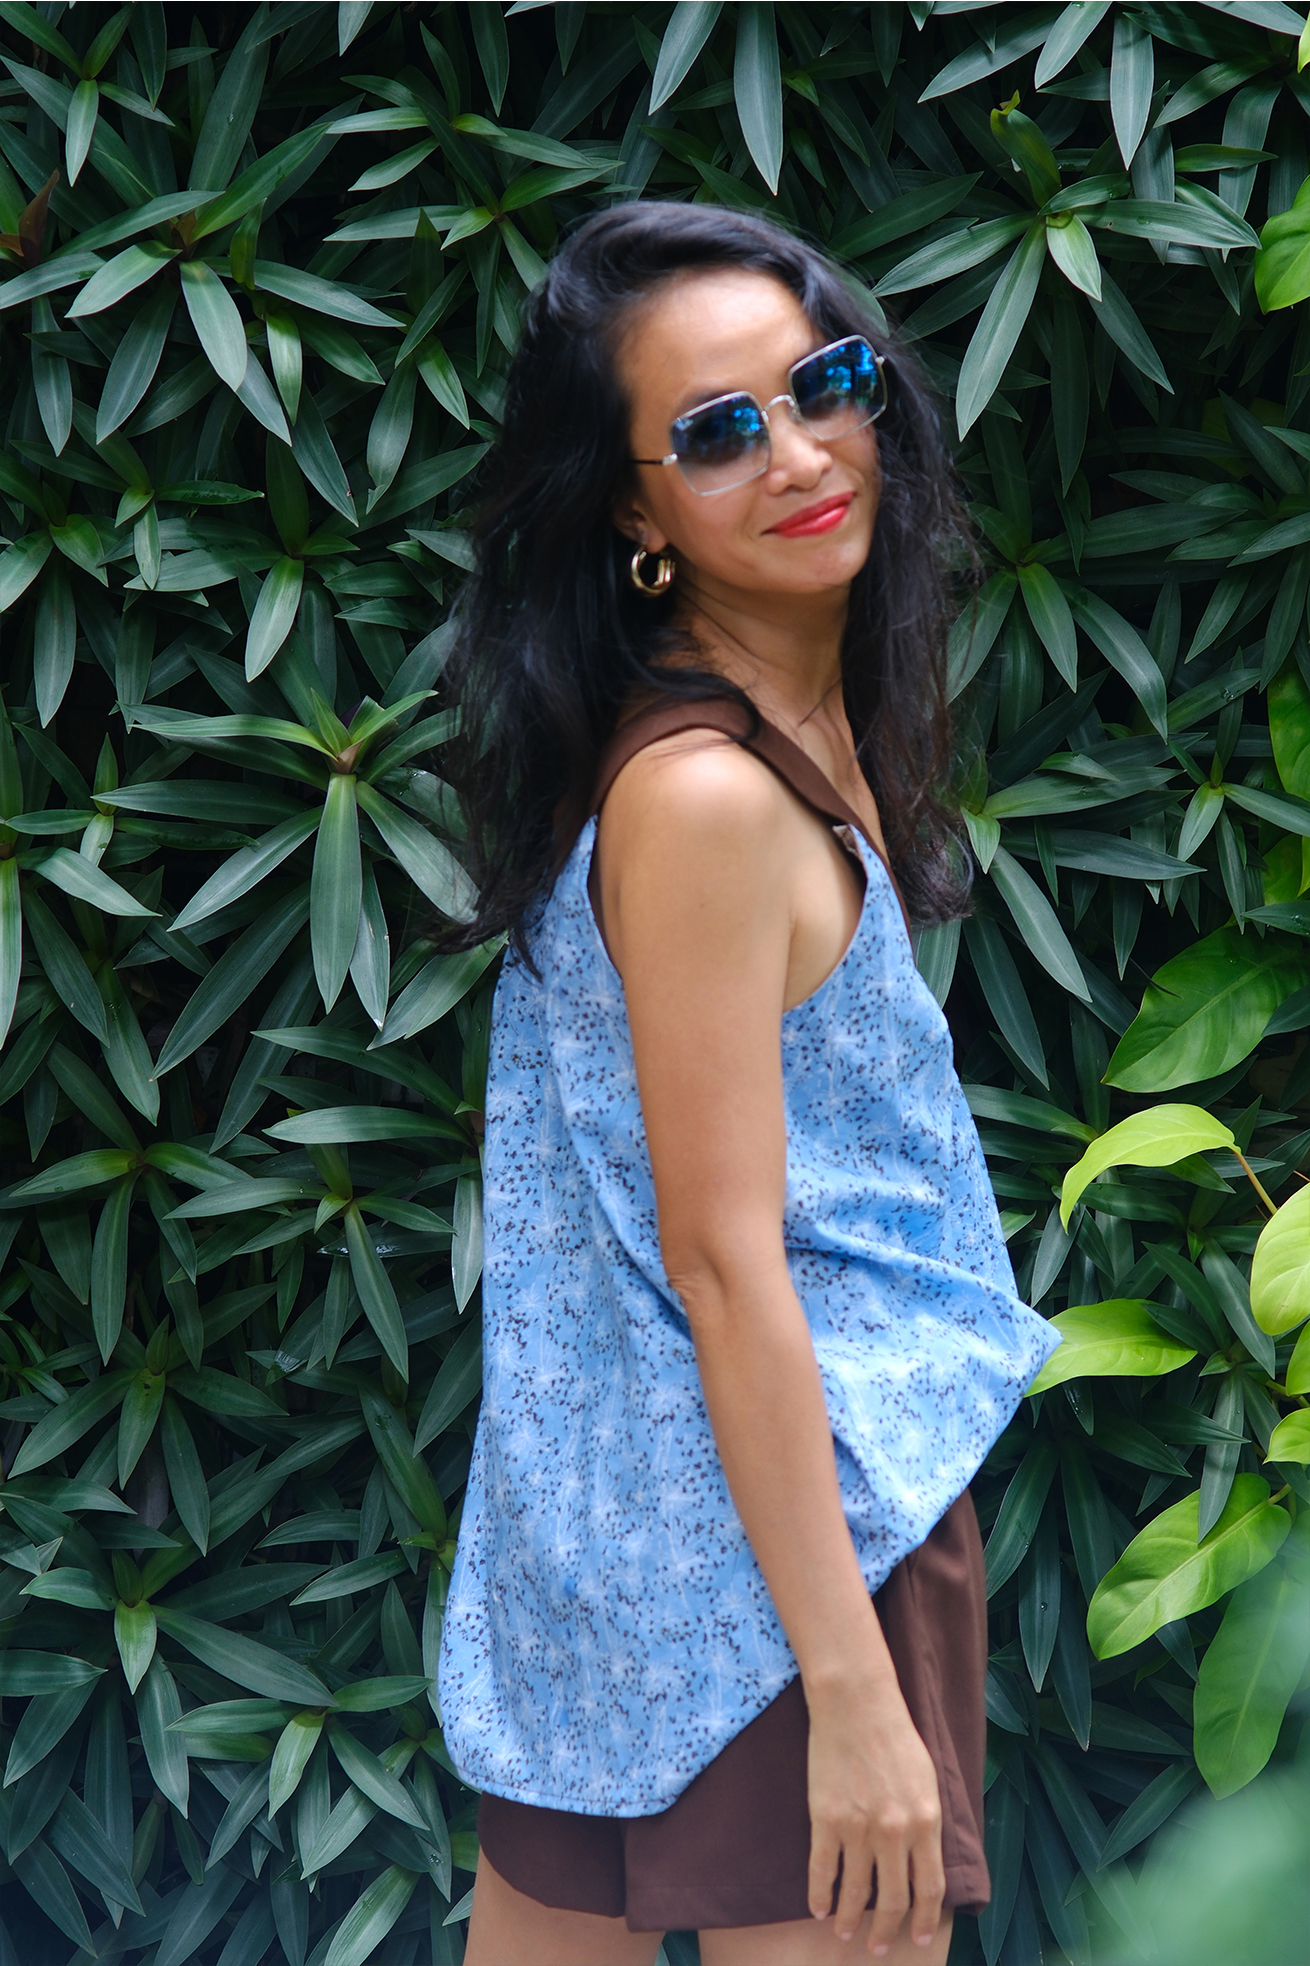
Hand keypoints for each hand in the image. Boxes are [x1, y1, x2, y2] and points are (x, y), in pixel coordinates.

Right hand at [804, 1670, 944, 1953]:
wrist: (856, 1703)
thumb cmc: (895, 1734)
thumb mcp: (927, 1779)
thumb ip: (927, 1822)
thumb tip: (925, 1860)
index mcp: (926, 1822)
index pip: (930, 1888)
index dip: (924, 1919)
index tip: (919, 1938)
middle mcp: (895, 1832)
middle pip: (892, 1900)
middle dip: (886, 1931)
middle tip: (879, 1947)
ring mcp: (858, 1828)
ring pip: (856, 1892)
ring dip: (850, 1920)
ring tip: (846, 1933)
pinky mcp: (826, 1819)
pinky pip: (822, 1870)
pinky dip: (819, 1896)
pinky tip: (818, 1909)